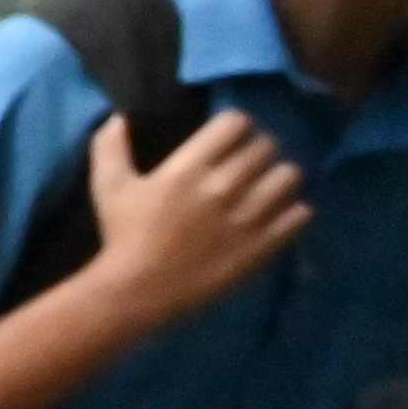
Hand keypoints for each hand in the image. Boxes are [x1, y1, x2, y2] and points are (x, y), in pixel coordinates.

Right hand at [81, 106, 309, 326]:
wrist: (136, 291)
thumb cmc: (122, 236)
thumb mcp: (108, 187)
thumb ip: (110, 148)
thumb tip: (118, 116)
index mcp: (188, 168)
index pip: (235, 123)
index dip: (237, 126)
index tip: (231, 138)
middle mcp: (222, 186)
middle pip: (266, 146)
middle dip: (260, 150)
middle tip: (251, 163)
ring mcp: (246, 217)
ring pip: (289, 176)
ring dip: (281, 177)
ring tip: (270, 187)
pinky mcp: (261, 245)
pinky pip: (299, 215)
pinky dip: (295, 211)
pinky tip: (281, 215)